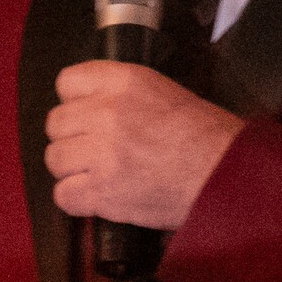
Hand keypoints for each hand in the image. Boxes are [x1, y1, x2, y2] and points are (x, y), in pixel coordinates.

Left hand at [45, 61, 245, 230]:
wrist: (226, 175)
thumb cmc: (207, 138)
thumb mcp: (164, 91)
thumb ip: (120, 93)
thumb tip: (91, 104)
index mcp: (125, 81)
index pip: (67, 82)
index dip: (76, 101)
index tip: (87, 113)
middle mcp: (108, 112)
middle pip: (56, 123)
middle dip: (73, 137)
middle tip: (96, 148)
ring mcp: (102, 153)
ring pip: (55, 158)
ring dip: (73, 169)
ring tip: (99, 173)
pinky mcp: (102, 191)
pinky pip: (63, 195)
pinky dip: (78, 200)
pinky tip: (99, 195)